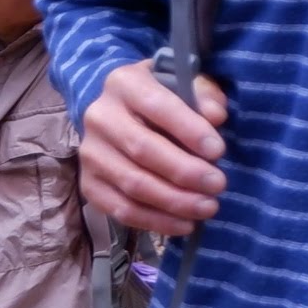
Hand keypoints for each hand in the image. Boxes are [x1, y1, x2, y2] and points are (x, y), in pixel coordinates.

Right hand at [81, 60, 229, 235]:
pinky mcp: (89, 184)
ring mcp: (90, 153)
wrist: (122, 113)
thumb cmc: (163, 98)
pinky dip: (156, 221)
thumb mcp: (185, 84)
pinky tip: (184, 224)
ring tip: (207, 207)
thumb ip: (204, 95)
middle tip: (218, 185)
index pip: (157, 106)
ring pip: (133, 184)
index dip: (188, 130)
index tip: (218, 151)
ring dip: (174, 201)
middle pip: (142, 149)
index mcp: (124, 83)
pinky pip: (122, 209)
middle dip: (185, 172)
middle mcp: (99, 116)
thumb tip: (215, 117)